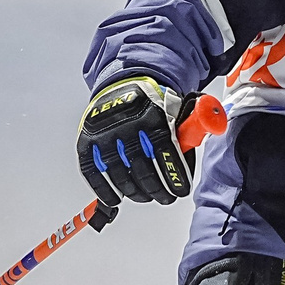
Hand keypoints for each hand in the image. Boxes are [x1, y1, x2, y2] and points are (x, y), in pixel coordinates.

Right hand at [78, 76, 195, 210]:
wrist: (121, 84)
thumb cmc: (152, 104)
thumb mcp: (175, 109)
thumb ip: (188, 130)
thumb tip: (198, 148)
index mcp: (152, 115)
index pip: (165, 153)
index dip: (174, 176)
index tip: (181, 190)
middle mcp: (125, 125)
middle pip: (142, 170)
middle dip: (157, 190)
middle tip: (165, 197)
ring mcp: (103, 135)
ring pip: (120, 176)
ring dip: (136, 193)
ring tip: (146, 196)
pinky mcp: (87, 142)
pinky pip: (94, 173)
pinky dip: (105, 191)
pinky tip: (116, 199)